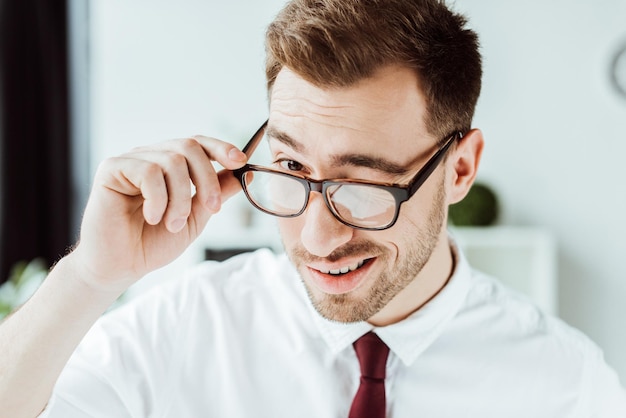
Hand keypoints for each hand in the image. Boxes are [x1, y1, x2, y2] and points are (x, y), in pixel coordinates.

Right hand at [68, 135, 246, 292]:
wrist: (121, 266)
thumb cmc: (152, 243)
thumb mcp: (196, 217)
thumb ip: (217, 193)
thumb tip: (246, 173)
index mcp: (170, 166)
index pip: (198, 144)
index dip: (221, 148)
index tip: (240, 162)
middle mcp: (151, 157)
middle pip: (189, 146)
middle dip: (207, 179)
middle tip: (211, 208)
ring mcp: (131, 161)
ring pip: (172, 161)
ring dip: (180, 198)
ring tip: (172, 224)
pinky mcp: (111, 169)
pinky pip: (148, 171)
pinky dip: (157, 198)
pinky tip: (151, 216)